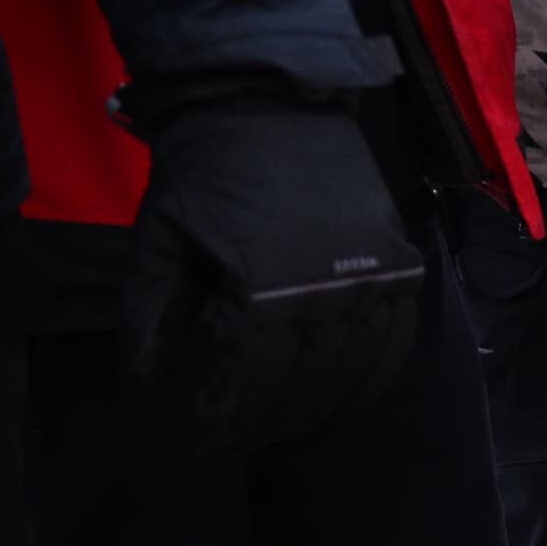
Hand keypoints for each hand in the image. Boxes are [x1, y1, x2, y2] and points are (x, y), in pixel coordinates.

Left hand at [125, 89, 426, 453]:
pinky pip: (397, 337)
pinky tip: (349, 395)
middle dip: (268, 418)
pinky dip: (375, 374)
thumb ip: (150, 316)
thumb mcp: (157, 242)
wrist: (269, 103)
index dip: (222, 416)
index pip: (241, 376)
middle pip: (300, 380)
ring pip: (352, 367)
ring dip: (319, 404)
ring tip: (290, 422)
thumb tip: (145, 384)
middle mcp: (324, 287)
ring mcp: (372, 275)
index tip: (205, 442)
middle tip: (242, 439)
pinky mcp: (401, 262)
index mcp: (257, 284)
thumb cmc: (202, 173)